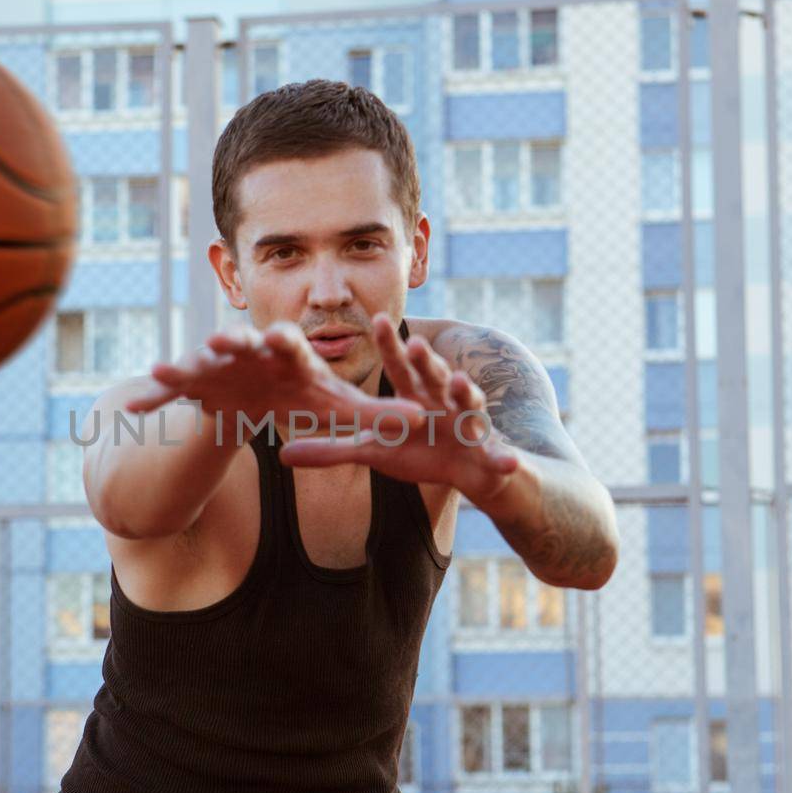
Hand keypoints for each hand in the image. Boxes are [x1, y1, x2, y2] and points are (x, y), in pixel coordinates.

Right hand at [123, 319, 426, 435]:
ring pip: (200, 361)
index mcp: (289, 354)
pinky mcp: (193, 382)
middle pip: (242, 344)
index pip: (292, 345)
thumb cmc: (303, 395)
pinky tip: (129, 411)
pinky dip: (152, 398)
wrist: (258, 393)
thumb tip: (422, 420)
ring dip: (183, 365)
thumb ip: (377, 415)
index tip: (280, 338)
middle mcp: (251, 350)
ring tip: (161, 368)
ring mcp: (218, 364)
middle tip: (222, 341)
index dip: (286, 343)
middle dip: (231, 343)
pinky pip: (171, 389)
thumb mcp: (338, 407)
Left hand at [277, 312, 520, 504]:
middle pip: (434, 377)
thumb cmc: (421, 453)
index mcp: (416, 397)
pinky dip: (504, 461)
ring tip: (459, 383)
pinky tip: (509, 463)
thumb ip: (331, 450)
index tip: (379, 319)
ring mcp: (471, 425)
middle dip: (426, 362)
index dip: (391, 346)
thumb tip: (282, 453)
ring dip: (464, 392)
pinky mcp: (491, 456)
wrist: (473, 473)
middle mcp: (446, 402)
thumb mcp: (373, 452)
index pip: (401, 367)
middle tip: (415, 343)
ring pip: (468, 403)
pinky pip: (499, 459)